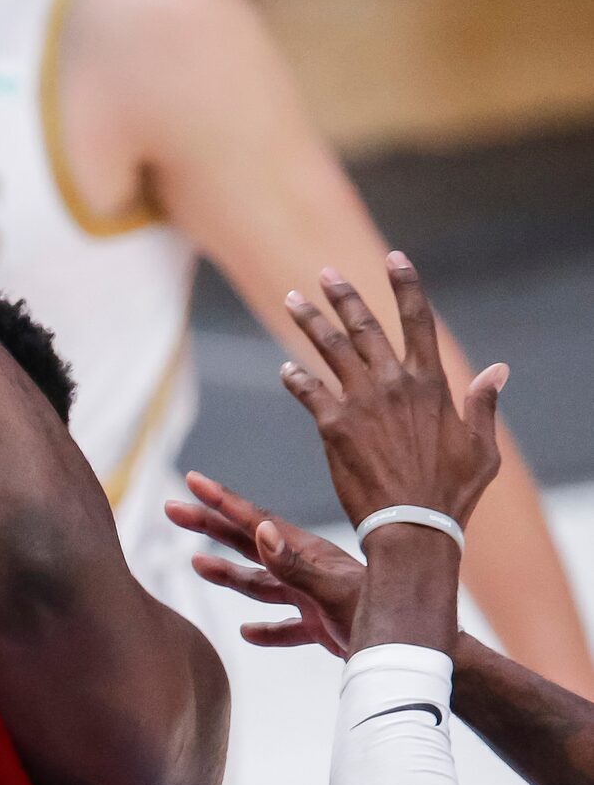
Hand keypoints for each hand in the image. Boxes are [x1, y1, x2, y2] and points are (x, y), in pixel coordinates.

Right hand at [167, 471, 364, 658]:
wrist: (416, 650)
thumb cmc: (381, 618)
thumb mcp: (333, 591)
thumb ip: (294, 566)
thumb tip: (259, 531)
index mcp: (307, 555)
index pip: (255, 522)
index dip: (220, 502)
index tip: (191, 482)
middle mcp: (306, 570)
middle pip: (247, 544)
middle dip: (209, 527)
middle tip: (173, 509)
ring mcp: (313, 598)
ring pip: (260, 584)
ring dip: (227, 574)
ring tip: (195, 563)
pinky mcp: (323, 626)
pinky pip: (286, 627)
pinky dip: (266, 629)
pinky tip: (248, 632)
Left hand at [280, 253, 505, 536]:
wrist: (412, 526)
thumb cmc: (451, 493)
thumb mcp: (482, 446)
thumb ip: (483, 404)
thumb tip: (498, 370)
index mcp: (432, 382)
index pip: (419, 320)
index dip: (405, 285)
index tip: (393, 258)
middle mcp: (395, 383)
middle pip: (365, 327)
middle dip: (344, 297)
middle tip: (325, 274)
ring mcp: (362, 403)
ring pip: (331, 350)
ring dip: (311, 323)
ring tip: (293, 300)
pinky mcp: (334, 427)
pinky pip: (310, 391)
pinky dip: (297, 377)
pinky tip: (286, 368)